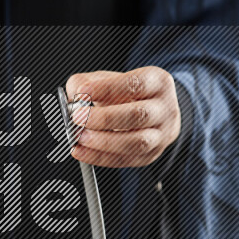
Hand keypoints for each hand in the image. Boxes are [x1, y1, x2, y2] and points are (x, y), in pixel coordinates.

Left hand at [65, 67, 180, 167]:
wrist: (151, 111)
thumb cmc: (127, 94)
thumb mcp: (110, 78)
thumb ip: (87, 82)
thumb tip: (73, 93)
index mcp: (158, 82)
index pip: (135, 84)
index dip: (107, 89)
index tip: (82, 92)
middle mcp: (165, 108)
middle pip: (138, 115)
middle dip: (104, 118)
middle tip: (78, 117)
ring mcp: (161, 134)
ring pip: (137, 142)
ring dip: (103, 142)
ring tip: (80, 137)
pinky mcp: (151, 155)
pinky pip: (126, 160)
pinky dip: (100, 157)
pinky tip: (82, 151)